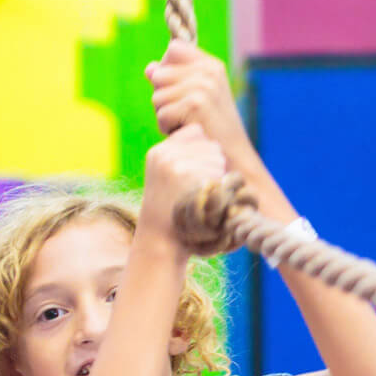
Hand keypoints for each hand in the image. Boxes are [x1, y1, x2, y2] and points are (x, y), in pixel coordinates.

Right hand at [138, 122, 227, 248]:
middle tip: (196, 191)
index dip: (202, 153)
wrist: (160, 242)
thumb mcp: (166, 179)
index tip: (193, 177)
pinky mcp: (185, 175)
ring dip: (217, 176)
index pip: (195, 132)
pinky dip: (218, 188)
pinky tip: (204, 202)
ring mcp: (174, 163)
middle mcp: (164, 153)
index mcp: (158, 152)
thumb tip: (212, 141)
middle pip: (210, 143)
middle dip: (212, 164)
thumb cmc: (171, 215)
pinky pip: (218, 172)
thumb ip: (183, 157)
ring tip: (200, 197)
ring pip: (216, 156)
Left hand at [147, 41, 254, 169]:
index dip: (166, 68)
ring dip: (164, 115)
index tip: (177, 90)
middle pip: (159, 74)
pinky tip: (185, 132)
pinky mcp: (195, 104)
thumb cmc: (212, 130)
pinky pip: (161, 114)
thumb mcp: (194, 99)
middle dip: (163, 97)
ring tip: (186, 124)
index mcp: (211, 65)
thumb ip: (172, 81)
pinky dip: (167, 129)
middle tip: (183, 115)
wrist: (234, 157)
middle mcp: (209, 71)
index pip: (174, 49)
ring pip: (157, 96)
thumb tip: (149, 68)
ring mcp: (203, 86)